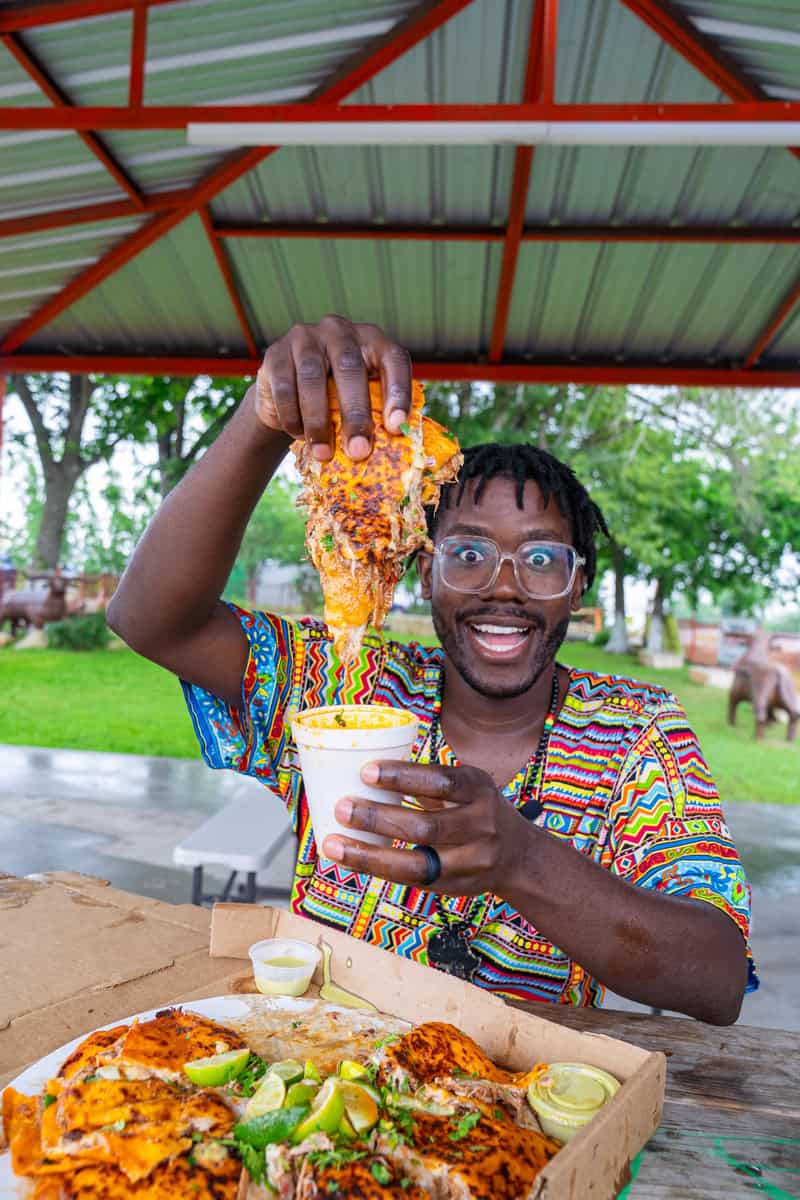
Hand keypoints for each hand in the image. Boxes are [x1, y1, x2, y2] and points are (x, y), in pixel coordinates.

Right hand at [254, 314, 411, 461]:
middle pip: (350, 367)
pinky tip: (299, 436)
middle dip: (355, 414)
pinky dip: (292, 416)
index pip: (393, 359)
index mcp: (372, 340)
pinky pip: (284, 386)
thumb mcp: (360, 400)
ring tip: (323, 453)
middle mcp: (340, 331)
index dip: (398, 392)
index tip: (396, 428)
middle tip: (357, 451)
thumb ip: (375, 414)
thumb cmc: (335, 400)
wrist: (287, 394)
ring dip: (318, 421)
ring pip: (313, 377)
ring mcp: (306, 337)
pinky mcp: (276, 353)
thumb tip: (392, 448)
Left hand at [321, 760, 531, 896]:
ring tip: (333, 844)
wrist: (517, 856)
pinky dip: (378, 869)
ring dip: (369, 854)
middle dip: (379, 818)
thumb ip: (428, 780)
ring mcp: (471, 862)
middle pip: (426, 826)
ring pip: (415, 864)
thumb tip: (365, 767)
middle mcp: (481, 825)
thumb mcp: (466, 785)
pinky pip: (412, 881)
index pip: (441, 781)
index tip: (366, 771)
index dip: (403, 777)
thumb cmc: (476, 809)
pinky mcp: (456, 887)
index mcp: (479, 789)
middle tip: (342, 808)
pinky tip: (351, 860)